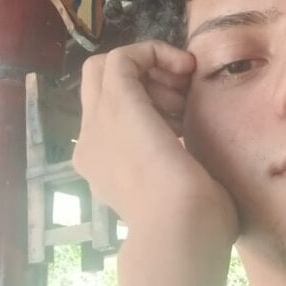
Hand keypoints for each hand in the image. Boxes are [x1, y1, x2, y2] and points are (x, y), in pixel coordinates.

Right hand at [73, 41, 237, 243]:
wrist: (182, 234)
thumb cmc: (193, 229)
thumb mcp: (179, 192)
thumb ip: (174, 170)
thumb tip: (189, 156)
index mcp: (104, 167)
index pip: (114, 114)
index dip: (150, 101)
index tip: (185, 111)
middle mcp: (92, 144)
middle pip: (100, 86)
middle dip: (144, 79)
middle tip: (181, 95)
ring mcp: (98, 125)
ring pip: (106, 69)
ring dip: (152, 68)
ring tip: (187, 90)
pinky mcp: (117, 107)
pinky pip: (121, 57)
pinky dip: (154, 51)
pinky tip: (185, 68)